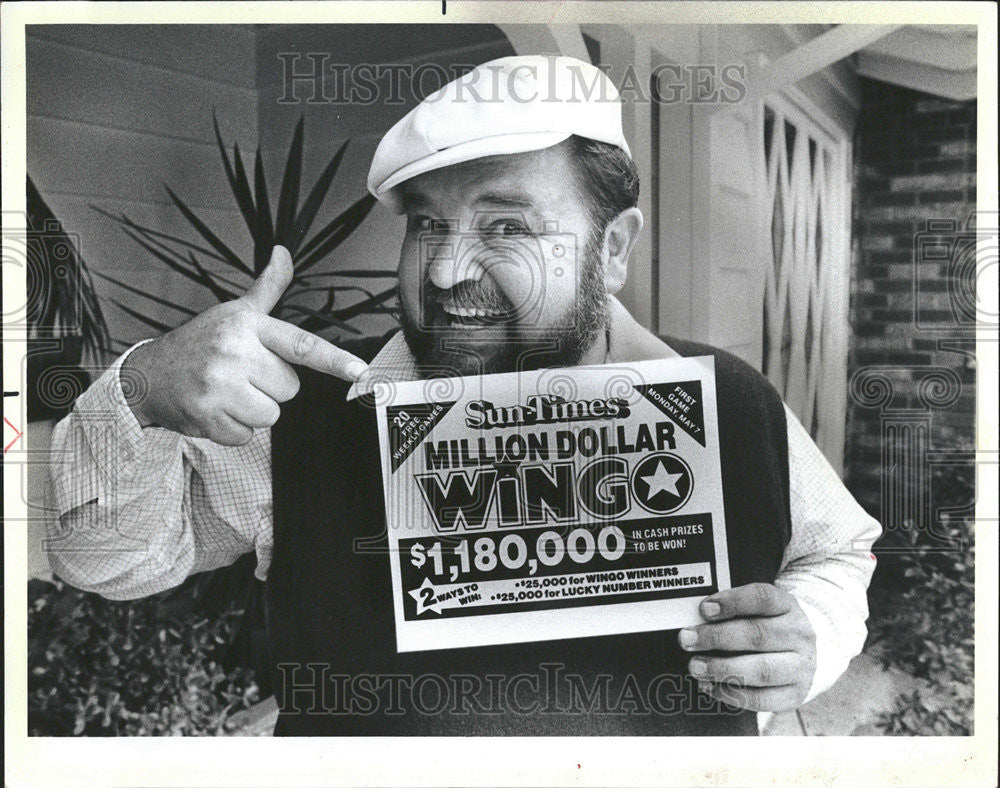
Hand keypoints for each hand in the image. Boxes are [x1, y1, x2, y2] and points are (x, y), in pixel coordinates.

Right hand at [122, 246, 367, 444]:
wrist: (149, 375)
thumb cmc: (201, 344)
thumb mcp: (235, 312)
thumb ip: (267, 288)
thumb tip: (283, 254)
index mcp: (248, 327)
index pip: (301, 345)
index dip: (335, 360)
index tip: (361, 371)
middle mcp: (235, 354)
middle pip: (289, 388)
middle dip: (270, 386)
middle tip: (242, 374)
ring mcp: (220, 387)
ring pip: (271, 415)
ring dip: (253, 410)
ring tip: (228, 392)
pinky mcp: (208, 418)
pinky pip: (247, 435)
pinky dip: (234, 428)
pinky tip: (216, 408)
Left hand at [678, 583, 816, 711]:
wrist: (812, 651)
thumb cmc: (771, 626)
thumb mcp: (761, 609)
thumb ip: (733, 610)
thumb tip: (697, 618)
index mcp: (788, 606)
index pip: (763, 598)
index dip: (733, 602)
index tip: (704, 608)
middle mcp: (798, 636)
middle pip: (757, 635)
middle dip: (716, 637)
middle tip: (687, 639)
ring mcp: (800, 667)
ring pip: (761, 670)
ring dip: (722, 669)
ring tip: (696, 666)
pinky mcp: (794, 695)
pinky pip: (761, 699)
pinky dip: (732, 694)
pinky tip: (710, 686)